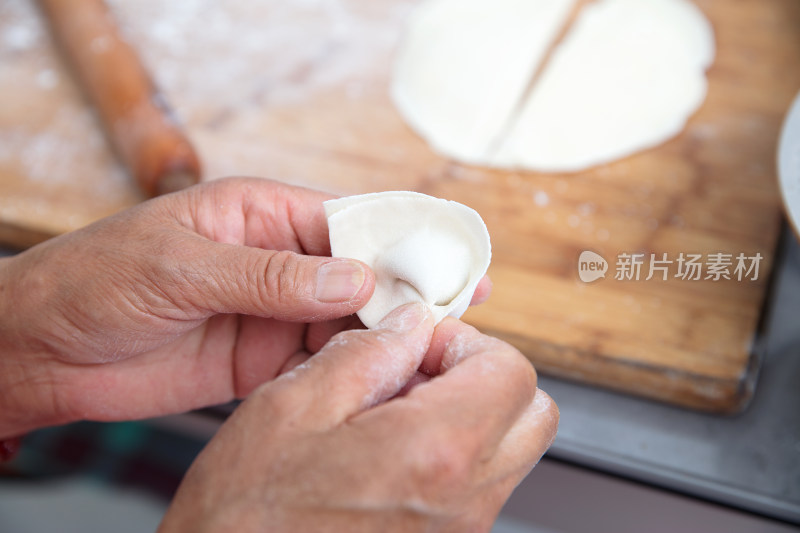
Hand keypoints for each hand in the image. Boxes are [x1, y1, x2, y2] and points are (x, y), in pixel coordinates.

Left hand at [0, 176, 490, 437]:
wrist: (44, 350)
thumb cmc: (97, 281)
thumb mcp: (181, 266)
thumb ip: (270, 275)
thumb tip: (355, 276)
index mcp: (260, 214)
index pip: (348, 219)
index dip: (402, 238)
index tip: (448, 258)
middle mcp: (278, 260)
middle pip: (361, 270)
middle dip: (408, 287)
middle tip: (461, 308)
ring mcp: (273, 311)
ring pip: (349, 318)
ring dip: (388, 331)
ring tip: (435, 347)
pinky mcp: (263, 359)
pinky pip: (321, 360)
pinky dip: (355, 368)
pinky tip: (386, 376)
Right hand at [159, 304, 557, 532]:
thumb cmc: (247, 515)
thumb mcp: (293, 407)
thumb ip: (367, 355)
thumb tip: (410, 326)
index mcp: (434, 452)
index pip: (512, 372)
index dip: (468, 343)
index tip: (422, 345)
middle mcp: (463, 502)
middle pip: (531, 414)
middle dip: (484, 377)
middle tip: (423, 372)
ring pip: (508, 452)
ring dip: (468, 416)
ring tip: (394, 414)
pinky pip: (477, 488)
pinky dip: (451, 456)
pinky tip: (388, 453)